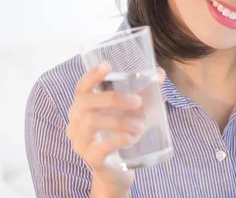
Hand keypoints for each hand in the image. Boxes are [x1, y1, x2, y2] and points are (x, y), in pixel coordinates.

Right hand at [66, 62, 165, 189]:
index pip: (81, 87)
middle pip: (86, 103)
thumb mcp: (132, 112)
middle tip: (138, 101)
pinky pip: (99, 148)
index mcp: (84, 107)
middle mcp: (76, 122)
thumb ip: (144, 92)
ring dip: (119, 121)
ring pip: (91, 123)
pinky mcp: (90, 159)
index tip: (107, 65)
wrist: (118, 169)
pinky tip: (131, 138)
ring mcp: (80, 141)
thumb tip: (159, 73)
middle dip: (113, 98)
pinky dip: (117, 140)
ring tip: (140, 126)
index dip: (92, 75)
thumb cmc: (121, 133)